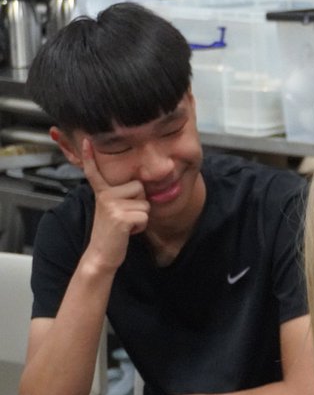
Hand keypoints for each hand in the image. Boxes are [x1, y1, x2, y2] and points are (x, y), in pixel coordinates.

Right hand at [79, 138, 148, 272]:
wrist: (102, 254)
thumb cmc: (113, 232)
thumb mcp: (113, 209)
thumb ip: (122, 196)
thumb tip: (140, 186)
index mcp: (102, 193)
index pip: (95, 172)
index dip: (90, 157)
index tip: (87, 141)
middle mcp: (105, 196)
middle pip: (139, 188)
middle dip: (139, 203)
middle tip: (125, 216)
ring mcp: (112, 206)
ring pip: (145, 203)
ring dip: (141, 216)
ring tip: (126, 223)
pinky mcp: (120, 217)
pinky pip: (145, 216)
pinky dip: (141, 226)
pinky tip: (128, 231)